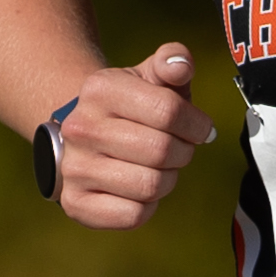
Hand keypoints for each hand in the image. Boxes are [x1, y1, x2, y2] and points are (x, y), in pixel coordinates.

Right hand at [55, 42, 216, 227]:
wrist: (84, 135)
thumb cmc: (131, 106)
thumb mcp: (150, 75)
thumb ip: (173, 61)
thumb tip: (181, 65)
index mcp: (101, 89)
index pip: (169, 111)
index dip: (197, 124)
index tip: (200, 129)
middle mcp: (81, 128)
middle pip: (161, 151)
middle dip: (183, 152)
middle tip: (178, 148)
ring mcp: (74, 168)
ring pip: (150, 186)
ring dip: (167, 179)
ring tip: (158, 167)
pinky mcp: (77, 203)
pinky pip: (134, 215)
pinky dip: (148, 206)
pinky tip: (138, 187)